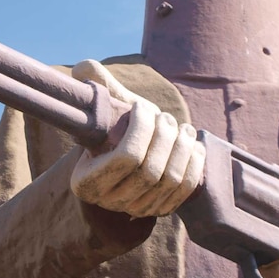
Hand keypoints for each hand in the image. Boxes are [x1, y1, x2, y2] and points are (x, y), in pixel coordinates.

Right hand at [69, 60, 205, 216]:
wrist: (130, 157)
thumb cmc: (117, 129)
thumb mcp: (108, 110)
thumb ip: (97, 88)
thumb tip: (84, 67)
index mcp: (86, 181)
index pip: (126, 156)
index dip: (142, 127)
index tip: (141, 106)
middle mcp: (110, 202)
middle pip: (151, 170)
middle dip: (165, 136)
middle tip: (166, 117)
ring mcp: (137, 210)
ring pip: (170, 179)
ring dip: (181, 147)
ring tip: (183, 127)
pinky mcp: (160, 211)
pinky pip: (185, 189)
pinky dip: (194, 163)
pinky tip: (192, 145)